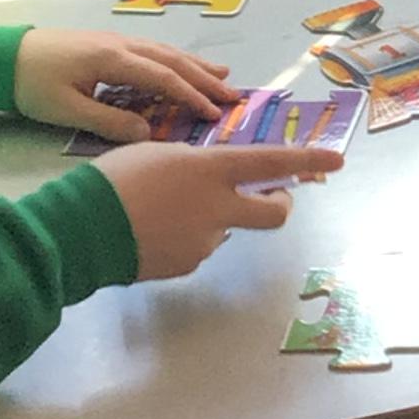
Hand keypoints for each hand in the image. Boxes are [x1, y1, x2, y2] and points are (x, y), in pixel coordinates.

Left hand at [15, 27, 235, 137]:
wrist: (2, 55)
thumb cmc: (32, 84)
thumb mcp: (67, 110)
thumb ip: (109, 122)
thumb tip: (148, 132)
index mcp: (113, 60)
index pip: (164, 79)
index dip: (192, 97)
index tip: (215, 114)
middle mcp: (121, 45)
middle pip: (172, 61)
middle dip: (205, 78)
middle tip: (234, 95)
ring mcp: (115, 41)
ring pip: (165, 52)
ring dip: (195, 65)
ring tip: (222, 75)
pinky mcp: (107, 44)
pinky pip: (152, 51)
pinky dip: (175, 60)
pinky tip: (182, 66)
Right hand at [92, 144, 344, 280]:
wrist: (80, 231)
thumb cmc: (113, 180)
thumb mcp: (158, 153)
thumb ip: (195, 164)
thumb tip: (208, 178)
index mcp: (210, 171)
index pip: (271, 162)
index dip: (308, 158)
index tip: (338, 159)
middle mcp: (218, 209)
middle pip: (274, 214)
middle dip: (280, 203)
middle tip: (270, 195)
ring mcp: (206, 242)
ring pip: (227, 228)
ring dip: (212, 218)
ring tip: (164, 210)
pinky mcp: (188, 265)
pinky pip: (198, 246)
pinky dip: (186, 237)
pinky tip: (153, 231)